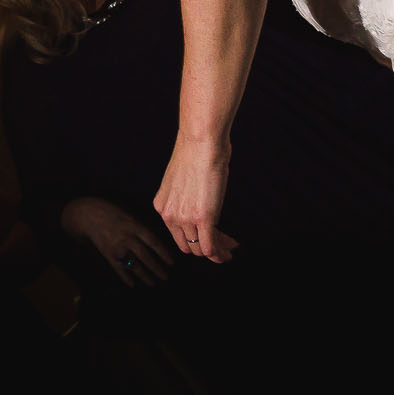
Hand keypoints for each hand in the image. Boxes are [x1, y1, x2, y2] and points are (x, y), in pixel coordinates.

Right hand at [61, 197, 175, 288]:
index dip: (164, 254)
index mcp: (135, 226)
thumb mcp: (131, 215)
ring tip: (154, 283)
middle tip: (166, 276)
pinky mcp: (108, 254)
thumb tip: (158, 243)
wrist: (90, 214)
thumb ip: (143, 228)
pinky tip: (133, 285)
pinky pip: (119, 269)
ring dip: (145, 276)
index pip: (154, 242)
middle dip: (157, 268)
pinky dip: (126, 278)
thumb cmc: (114, 213)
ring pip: (134, 265)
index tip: (172, 263)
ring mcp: (117, 247)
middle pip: (146, 256)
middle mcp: (127, 238)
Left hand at [153, 136, 238, 262]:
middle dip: (205, 248)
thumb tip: (202, 199)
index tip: (211, 235)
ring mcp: (185, 218)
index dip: (195, 239)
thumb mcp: (184, 178)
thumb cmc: (197, 151)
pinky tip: (230, 249)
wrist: (201, 141)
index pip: (177, 234)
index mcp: (162, 205)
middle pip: (187, 246)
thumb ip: (188, 194)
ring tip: (231, 246)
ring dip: (217, 250)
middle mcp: (169, 215)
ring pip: (201, 249)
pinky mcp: (203, 217)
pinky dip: (220, 253)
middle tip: (223, 243)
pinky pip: (210, 246)